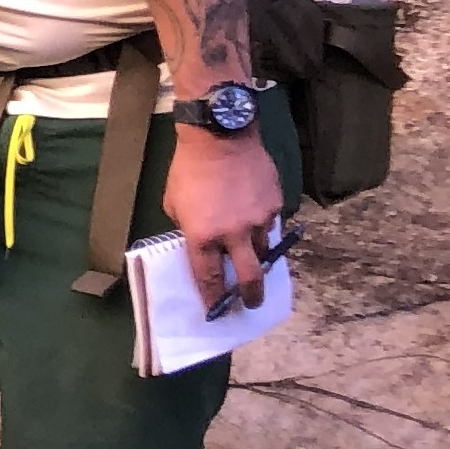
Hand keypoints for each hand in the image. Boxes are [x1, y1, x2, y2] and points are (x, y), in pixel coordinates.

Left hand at [162, 121, 281, 313]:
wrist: (221, 138)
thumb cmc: (188, 170)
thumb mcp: (174, 205)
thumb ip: (189, 229)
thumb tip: (203, 245)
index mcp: (202, 236)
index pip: (209, 278)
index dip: (214, 298)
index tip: (217, 311)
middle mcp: (233, 234)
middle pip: (248, 276)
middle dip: (250, 296)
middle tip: (250, 305)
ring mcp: (258, 220)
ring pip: (264, 252)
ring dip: (259, 261)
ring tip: (255, 265)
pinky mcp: (275, 205)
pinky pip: (271, 227)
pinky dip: (264, 231)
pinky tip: (257, 227)